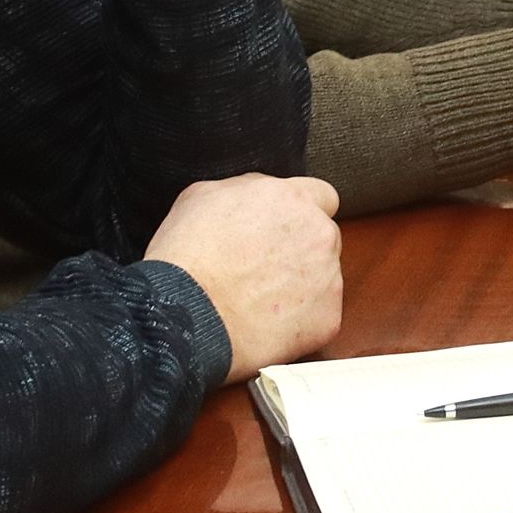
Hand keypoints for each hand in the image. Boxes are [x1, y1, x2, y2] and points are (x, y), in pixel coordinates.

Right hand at [144, 173, 342, 382]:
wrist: (184, 315)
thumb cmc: (186, 256)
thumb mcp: (203, 196)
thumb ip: (247, 188)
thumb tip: (260, 193)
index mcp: (294, 200)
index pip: (322, 196)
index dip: (301, 213)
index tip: (284, 230)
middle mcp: (320, 234)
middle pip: (324, 238)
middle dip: (302, 250)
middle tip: (264, 269)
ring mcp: (329, 278)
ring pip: (324, 277)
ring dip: (300, 285)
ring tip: (257, 300)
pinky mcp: (327, 318)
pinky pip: (318, 316)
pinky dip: (299, 321)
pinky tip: (266, 324)